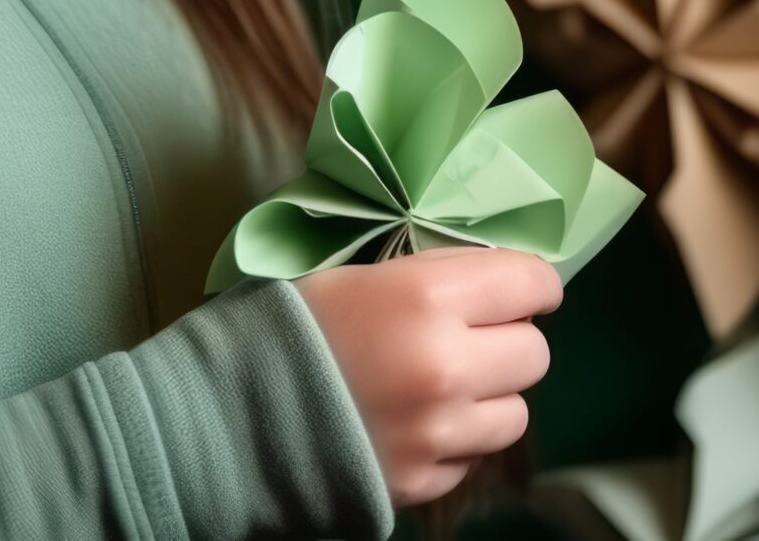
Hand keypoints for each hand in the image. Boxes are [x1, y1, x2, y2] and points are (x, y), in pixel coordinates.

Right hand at [292, 244, 559, 508]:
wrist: (224, 410)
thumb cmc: (288, 325)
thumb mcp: (361, 275)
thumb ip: (433, 278)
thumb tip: (492, 283)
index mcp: (428, 298)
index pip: (531, 283)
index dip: (533, 284)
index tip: (524, 290)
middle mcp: (445, 367)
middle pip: (534, 354)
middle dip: (511, 341)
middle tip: (478, 338)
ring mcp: (437, 434)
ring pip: (515, 415)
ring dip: (490, 398)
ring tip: (448, 387)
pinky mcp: (420, 483)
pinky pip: (471, 460)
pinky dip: (456, 443)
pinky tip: (417, 426)